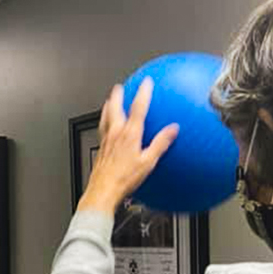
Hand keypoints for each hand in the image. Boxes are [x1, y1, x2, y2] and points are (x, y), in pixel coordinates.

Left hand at [78, 79, 178, 213]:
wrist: (103, 191)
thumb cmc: (124, 180)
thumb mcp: (148, 162)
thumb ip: (161, 144)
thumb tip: (173, 130)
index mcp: (129, 134)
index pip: (137, 107)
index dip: (143, 92)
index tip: (147, 82)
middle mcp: (115, 134)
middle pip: (115, 108)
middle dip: (118, 95)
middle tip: (120, 87)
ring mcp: (105, 142)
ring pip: (105, 118)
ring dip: (107, 107)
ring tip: (108, 102)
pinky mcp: (99, 150)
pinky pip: (101, 131)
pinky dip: (103, 124)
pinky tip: (105, 129)